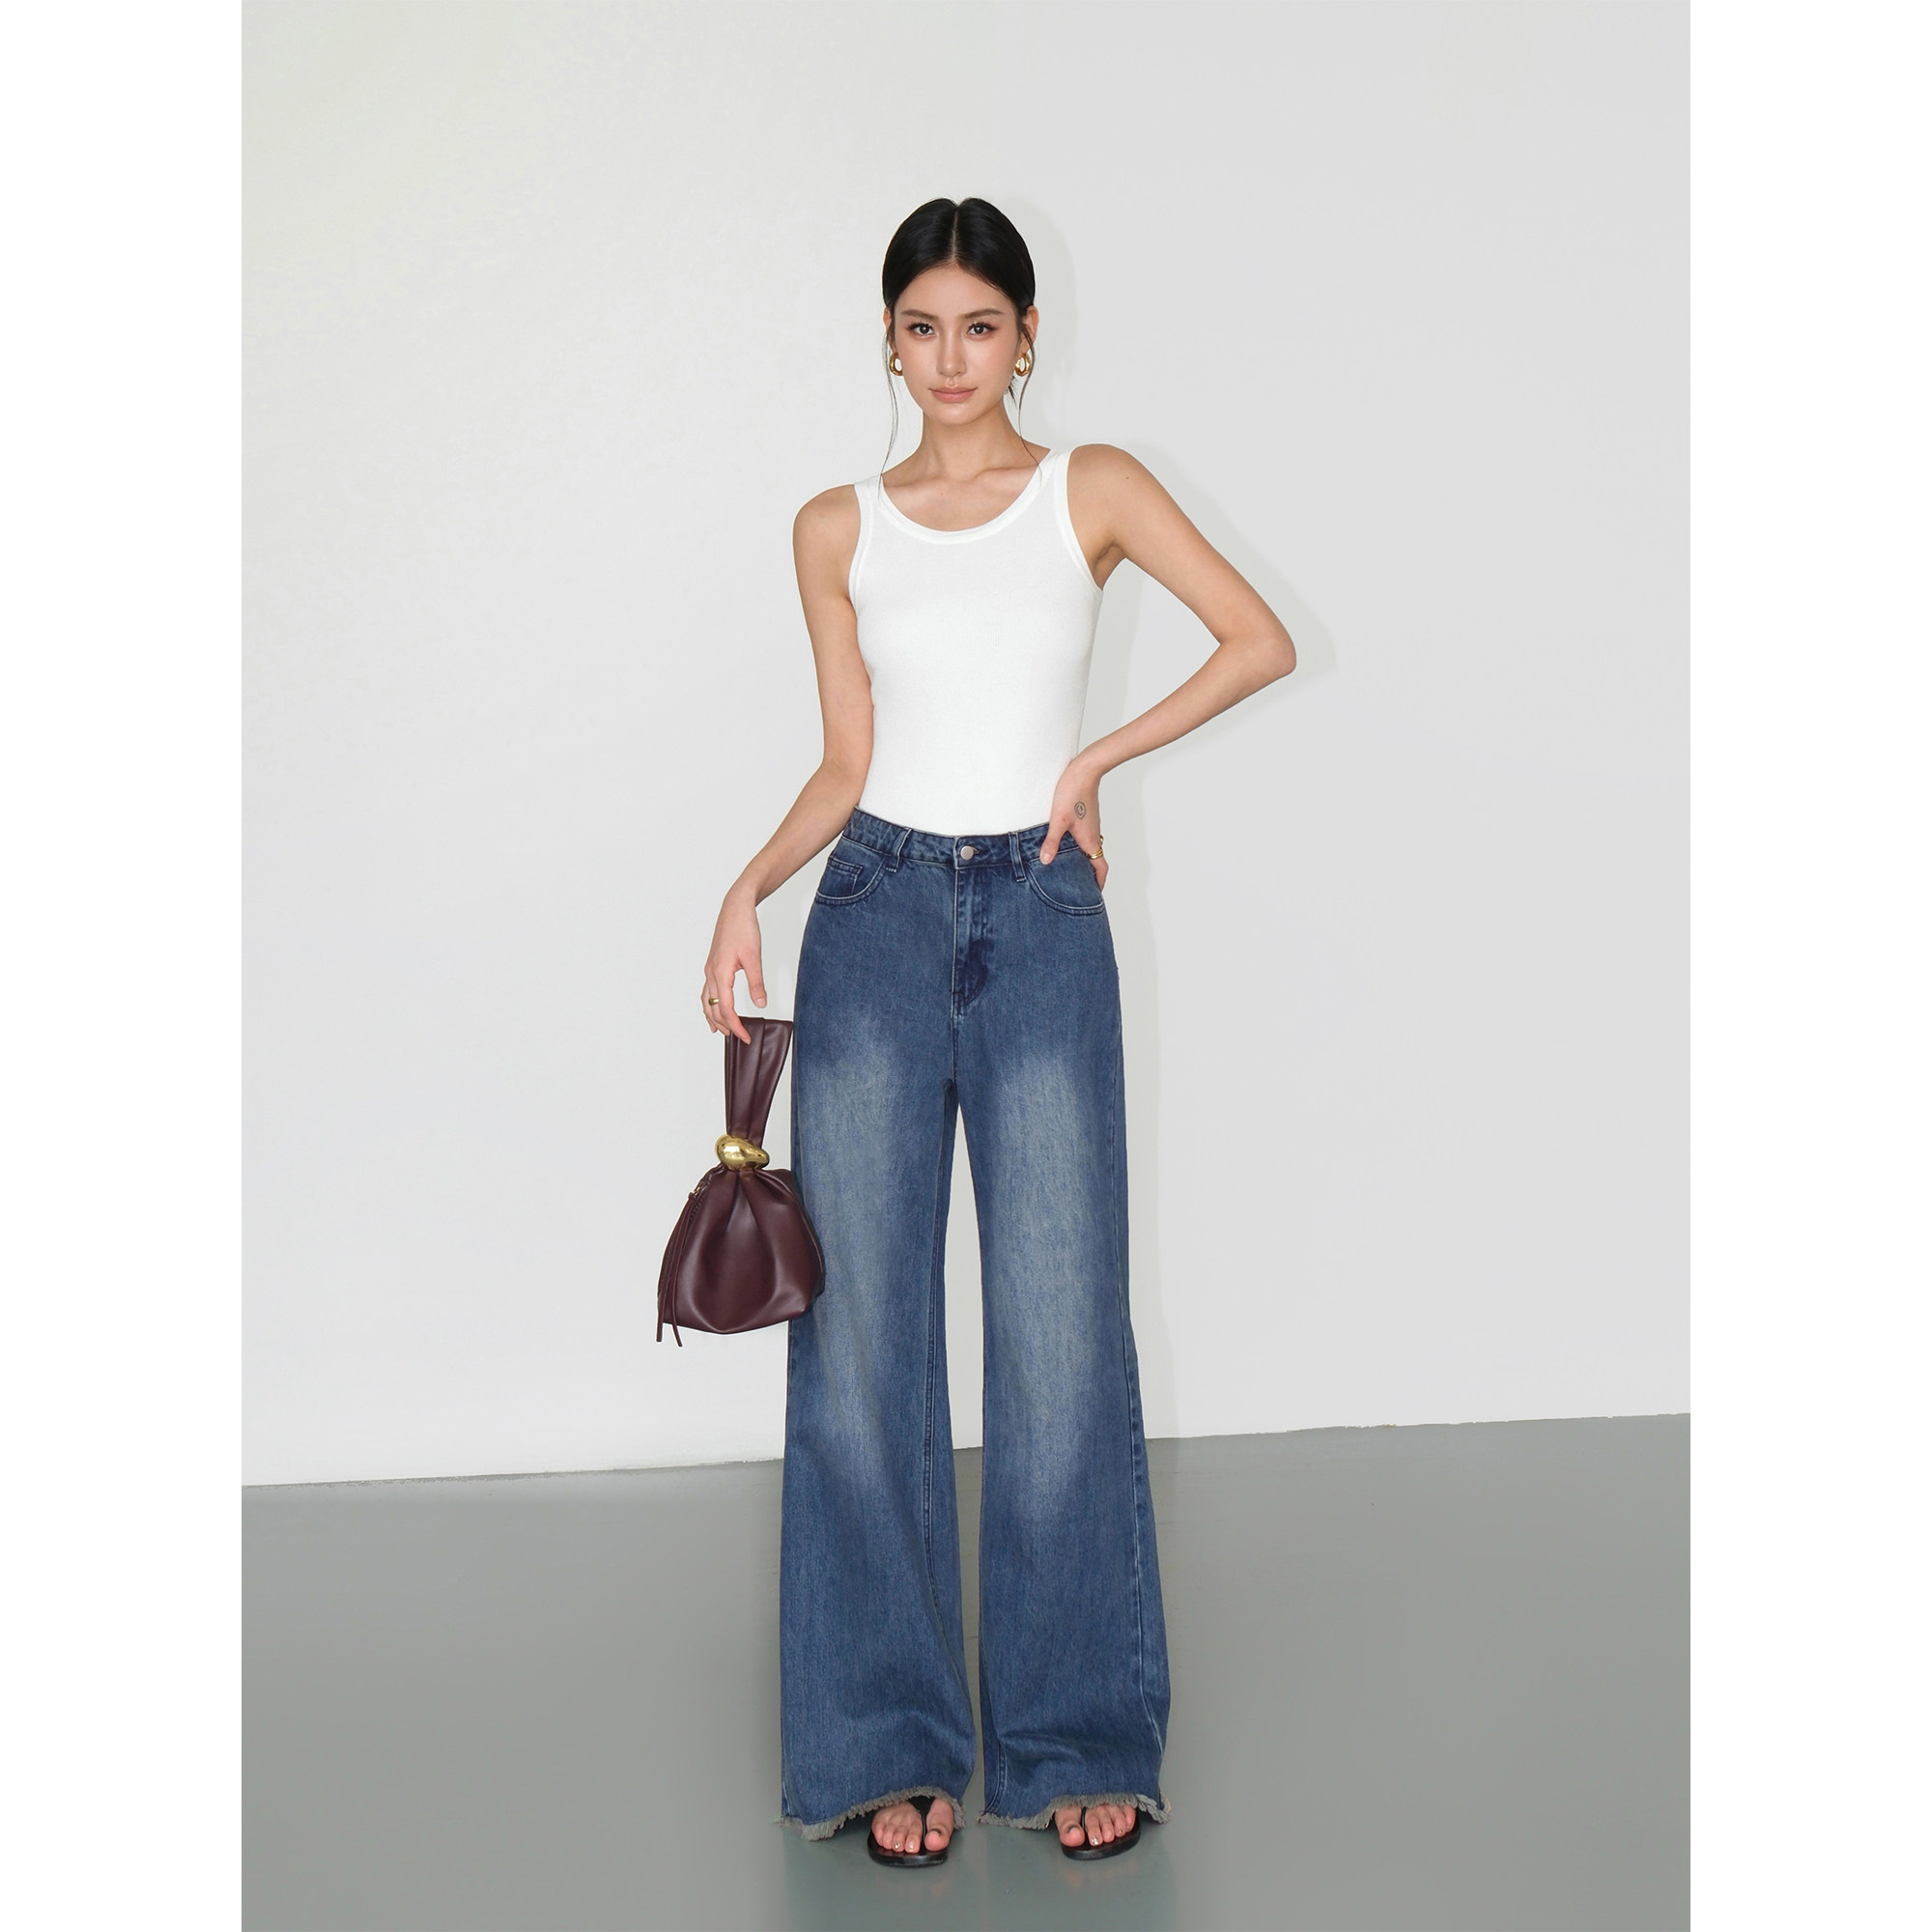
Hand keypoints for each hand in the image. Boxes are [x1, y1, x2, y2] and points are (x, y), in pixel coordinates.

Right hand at [702, 889, 764, 1042]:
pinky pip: (708, 990)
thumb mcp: (754, 958)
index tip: (746, 1037)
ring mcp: (710, 969)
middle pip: (713, 1008)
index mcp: (720, 973)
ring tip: (721, 1030)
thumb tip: (760, 1004)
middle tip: (738, 1037)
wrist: (735, 908)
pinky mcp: (713, 965)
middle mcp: (711, 973)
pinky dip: (711, 1004)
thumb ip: (756, 983)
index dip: (736, 1026)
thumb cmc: (743, 928)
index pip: (726, 1009)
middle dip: (725, 1025)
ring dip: (714, 1016)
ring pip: (707, 1001)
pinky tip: (717, 1006)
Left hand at [1039, 758, 1107, 888]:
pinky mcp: (1085, 816)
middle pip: (1095, 861)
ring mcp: (1090, 825)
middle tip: (1078, 886)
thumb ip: (1051, 841)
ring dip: (1083, 861)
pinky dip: (1078, 847)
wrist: (1084, 769)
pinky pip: (1085, 837)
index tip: (1093, 895)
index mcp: (1089, 840)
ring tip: (1068, 869)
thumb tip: (1045, 861)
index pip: (1100, 868)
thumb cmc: (1073, 792)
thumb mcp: (1058, 819)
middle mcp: (1093, 835)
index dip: (1098, 884)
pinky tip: (1063, 845)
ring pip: (1089, 848)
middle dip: (1088, 876)